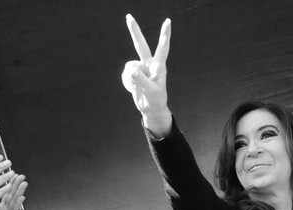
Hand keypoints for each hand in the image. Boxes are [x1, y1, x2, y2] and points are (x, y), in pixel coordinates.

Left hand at [0, 173, 26, 209]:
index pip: (6, 196)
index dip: (10, 185)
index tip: (12, 175)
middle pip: (12, 197)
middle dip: (16, 186)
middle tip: (21, 175)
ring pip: (14, 204)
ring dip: (19, 193)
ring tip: (23, 183)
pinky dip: (16, 206)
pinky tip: (20, 199)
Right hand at [121, 15, 172, 134]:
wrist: (151, 109)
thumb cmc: (156, 100)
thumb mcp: (151, 91)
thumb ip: (140, 79)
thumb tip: (130, 70)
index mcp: (158, 65)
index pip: (162, 47)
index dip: (164, 34)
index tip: (168, 21)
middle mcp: (149, 64)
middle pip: (140, 44)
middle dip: (134, 31)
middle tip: (128, 16)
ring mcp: (140, 69)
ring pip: (129, 66)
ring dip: (130, 77)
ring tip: (138, 87)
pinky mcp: (133, 75)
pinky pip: (125, 74)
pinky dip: (127, 82)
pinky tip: (133, 88)